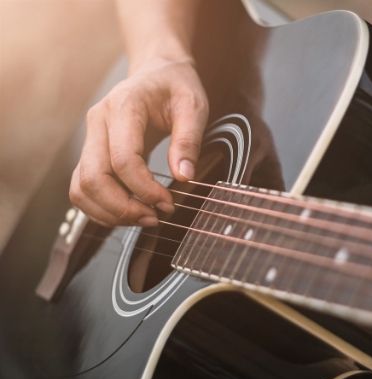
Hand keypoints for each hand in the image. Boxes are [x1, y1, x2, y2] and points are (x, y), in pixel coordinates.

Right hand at [69, 57, 208, 226]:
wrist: (157, 70)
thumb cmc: (176, 86)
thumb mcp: (194, 106)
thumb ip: (189, 140)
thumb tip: (184, 177)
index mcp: (124, 106)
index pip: (123, 159)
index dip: (144, 189)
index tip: (168, 203)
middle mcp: (99, 121)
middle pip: (94, 177)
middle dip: (123, 207)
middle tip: (155, 218)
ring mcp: (90, 136)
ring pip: (81, 186)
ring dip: (109, 212)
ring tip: (144, 218)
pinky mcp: (91, 151)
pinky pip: (83, 186)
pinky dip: (101, 207)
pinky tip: (129, 212)